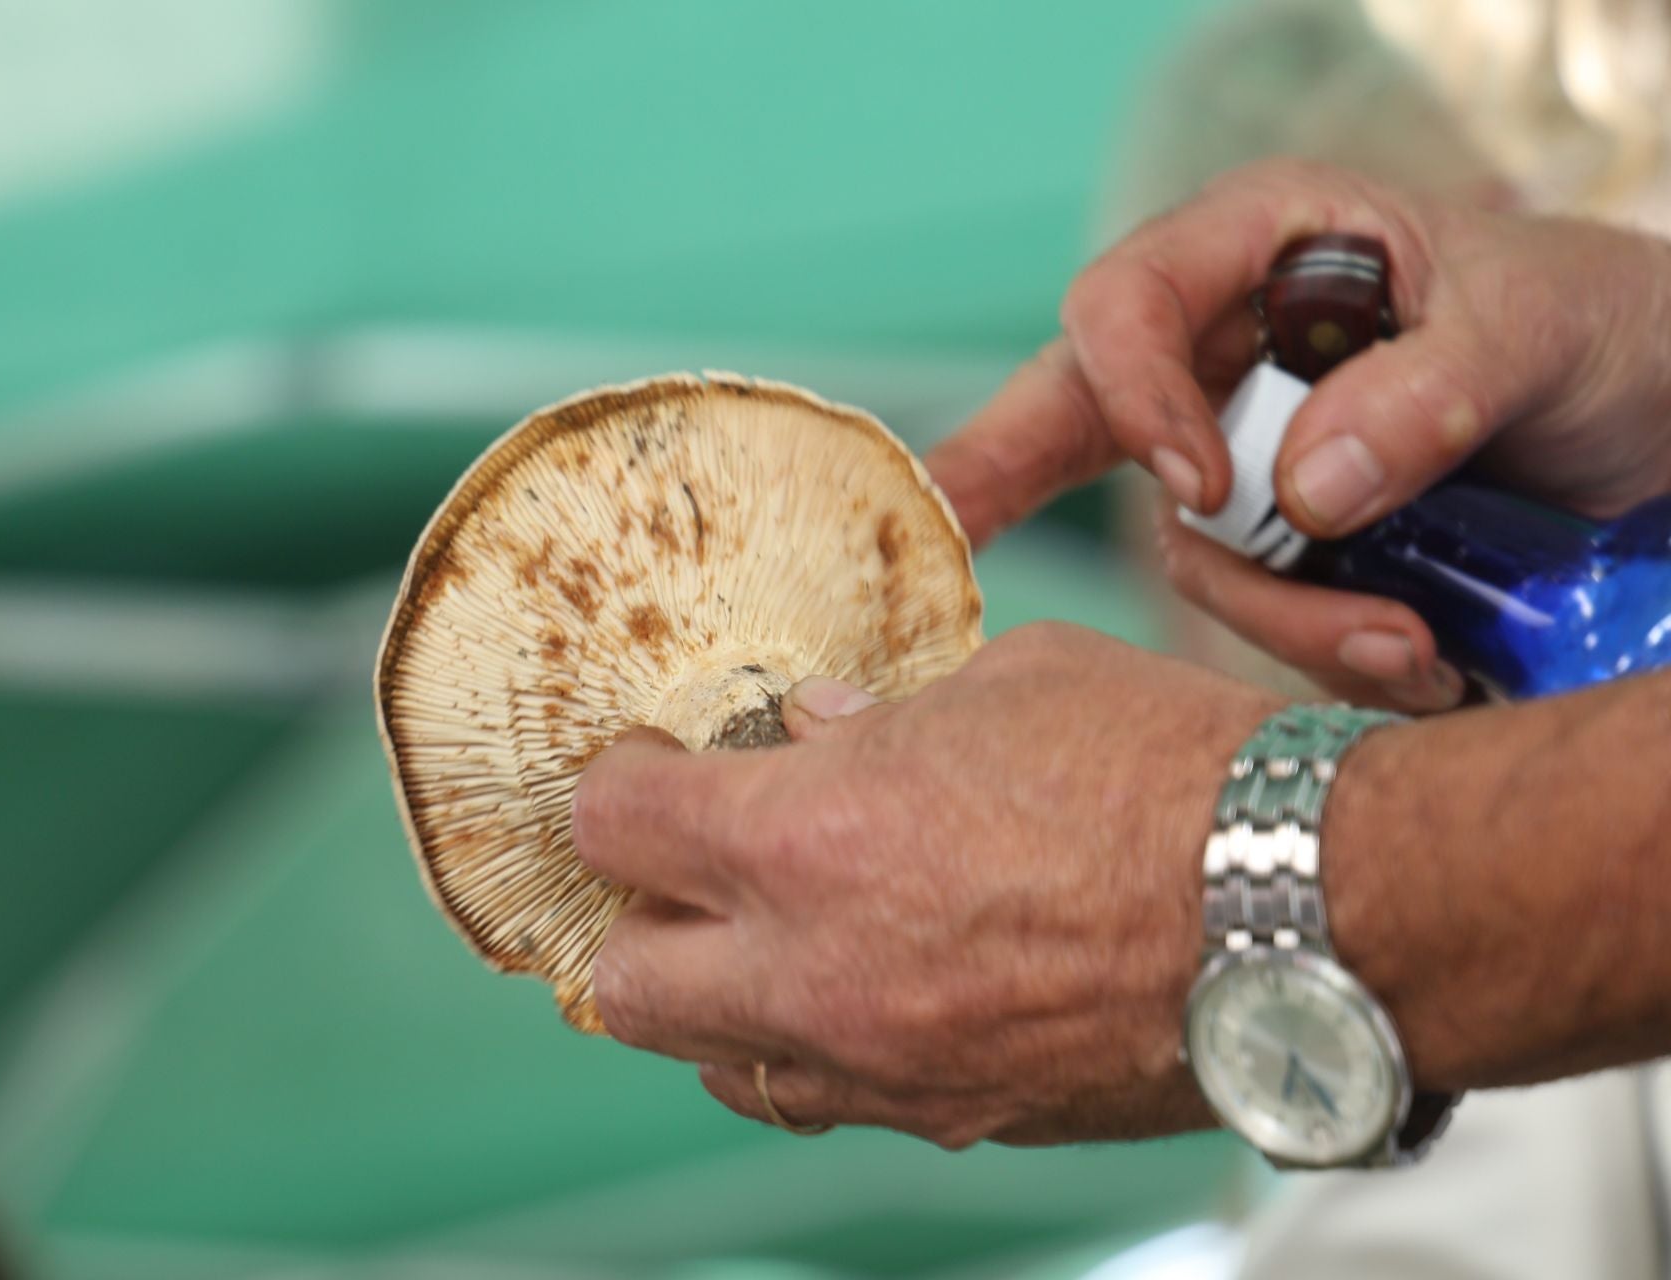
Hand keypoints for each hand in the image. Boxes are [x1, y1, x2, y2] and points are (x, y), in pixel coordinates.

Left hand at [570, 623, 1278, 1147]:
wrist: (1320, 908)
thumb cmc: (1173, 772)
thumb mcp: (1012, 685)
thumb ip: (886, 717)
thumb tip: (819, 730)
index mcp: (812, 836)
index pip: (617, 826)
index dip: (615, 784)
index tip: (645, 764)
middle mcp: (821, 973)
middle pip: (622, 985)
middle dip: (632, 921)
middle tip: (682, 869)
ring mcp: (888, 1068)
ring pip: (718, 1068)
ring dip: (716, 1001)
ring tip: (766, 938)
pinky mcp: (961, 1120)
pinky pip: (835, 1102)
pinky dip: (819, 1050)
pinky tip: (872, 988)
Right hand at [926, 160, 1670, 709]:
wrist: (1662, 428)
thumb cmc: (1607, 329)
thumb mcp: (1545, 327)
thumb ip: (1429, 389)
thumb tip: (1297, 486)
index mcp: (1269, 246)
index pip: (1129, 303)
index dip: (1134, 393)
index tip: (1203, 485)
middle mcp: (1232, 349)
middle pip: (1075, 412)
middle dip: (1000, 477)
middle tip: (942, 533)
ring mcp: (1252, 452)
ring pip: (1195, 552)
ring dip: (1285, 616)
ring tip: (1411, 651)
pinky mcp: (1291, 543)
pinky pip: (1261, 608)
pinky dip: (1329, 648)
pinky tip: (1421, 661)